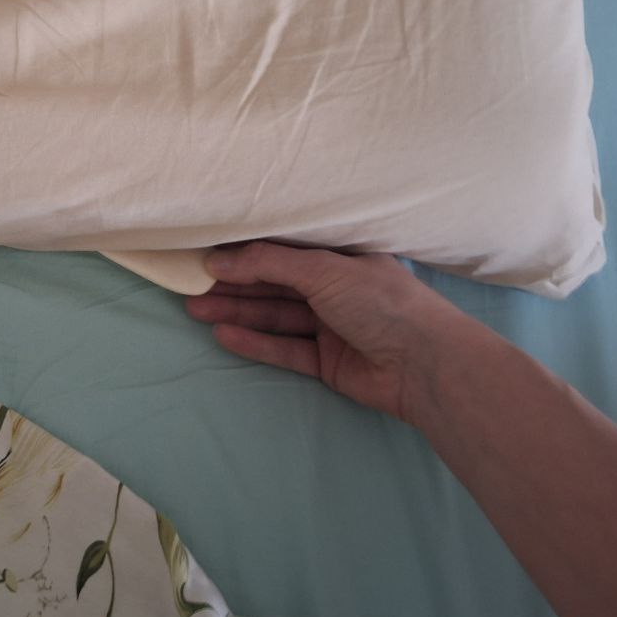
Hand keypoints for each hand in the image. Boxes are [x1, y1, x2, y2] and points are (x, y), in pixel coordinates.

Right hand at [184, 242, 485, 423]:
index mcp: (343, 258)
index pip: (287, 252)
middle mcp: (337, 290)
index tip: (209, 253)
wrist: (425, 364)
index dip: (248, 253)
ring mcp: (332, 327)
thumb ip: (269, 263)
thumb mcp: (324, 270)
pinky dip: (256, 342)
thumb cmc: (381, 302)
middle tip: (191, 285)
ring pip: (276, 317)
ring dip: (238, 312)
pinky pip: (285, 349)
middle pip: (276, 286)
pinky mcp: (328, 363)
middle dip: (235, 285)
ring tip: (195, 309)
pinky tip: (224, 335)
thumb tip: (217, 260)